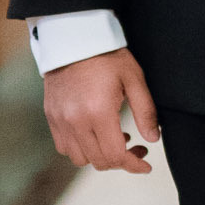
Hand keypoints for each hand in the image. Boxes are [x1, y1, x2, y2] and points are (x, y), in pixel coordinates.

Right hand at [42, 47, 159, 171]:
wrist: (74, 39)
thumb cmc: (108, 57)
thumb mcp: (134, 79)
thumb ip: (145, 111)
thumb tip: (152, 140)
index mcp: (98, 112)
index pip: (115, 155)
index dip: (133, 165)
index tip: (146, 165)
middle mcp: (75, 121)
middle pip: (98, 161)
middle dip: (121, 161)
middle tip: (136, 148)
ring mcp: (60, 120)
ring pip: (79, 158)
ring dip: (99, 156)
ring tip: (115, 139)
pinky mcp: (51, 116)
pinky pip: (64, 147)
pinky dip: (81, 148)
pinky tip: (94, 134)